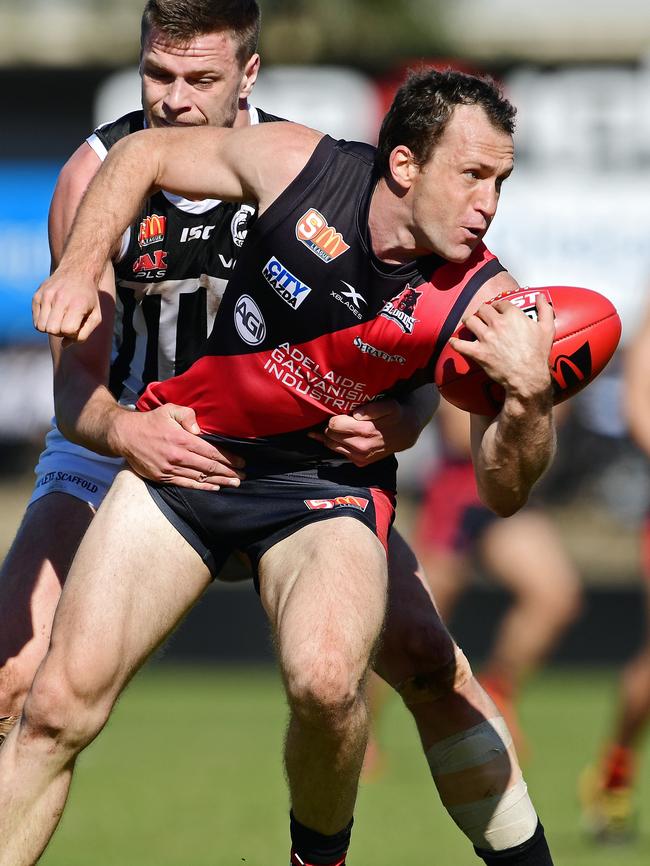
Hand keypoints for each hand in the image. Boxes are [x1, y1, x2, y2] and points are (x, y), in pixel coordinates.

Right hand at [33, 270, 101, 342]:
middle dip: (60, 332)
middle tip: (67, 323)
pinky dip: (44, 322)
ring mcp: (46, 296)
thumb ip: (83, 334)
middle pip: (52, 330)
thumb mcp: (95, 316)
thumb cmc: (89, 298)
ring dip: (51, 328)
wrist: (78, 271)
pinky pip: (36, 321)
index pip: (67, 330)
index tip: (76, 326)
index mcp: (76, 304)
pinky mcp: (37, 295)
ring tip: (60, 319)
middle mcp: (59, 298)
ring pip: (40, 327)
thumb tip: (65, 345)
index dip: (72, 333)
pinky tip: (53, 314)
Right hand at [112, 404, 245, 489]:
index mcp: (182, 439)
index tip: (241, 462)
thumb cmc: (151, 421)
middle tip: (242, 476)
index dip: (228, 458)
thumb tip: (199, 429)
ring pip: (200, 478)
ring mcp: (170, 469)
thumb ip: (187, 415)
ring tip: (234, 484)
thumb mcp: (169, 409)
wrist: (125, 435)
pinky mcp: (163, 477)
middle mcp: (178, 456)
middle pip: (209, 467)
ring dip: (219, 481)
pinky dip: (202, 487)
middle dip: (229, 472)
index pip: (211, 451)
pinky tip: (214, 487)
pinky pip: (186, 484)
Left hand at [309, 398, 418, 466]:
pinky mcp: (360, 463)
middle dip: (330, 427)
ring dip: (330, 436)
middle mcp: (361, 447)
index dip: (333, 417)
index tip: (338, 413)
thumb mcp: (389, 405)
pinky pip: (339, 452)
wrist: (405, 433)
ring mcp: (360, 457)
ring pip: (332, 445)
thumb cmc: (395, 415)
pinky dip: (337, 444)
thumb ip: (372, 408)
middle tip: (335, 419)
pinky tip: (340, 437)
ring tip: (335, 428)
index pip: (334, 425)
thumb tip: (356, 414)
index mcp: (366, 431)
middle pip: (330, 435)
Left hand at [450, 294, 554, 400]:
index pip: (500, 303)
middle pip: (483, 309)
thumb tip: (540, 296)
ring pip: (470, 321)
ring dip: (469, 321)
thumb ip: (545, 309)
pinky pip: (459, 344)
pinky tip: (453, 341)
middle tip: (483, 316)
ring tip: (471, 324)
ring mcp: (486, 338)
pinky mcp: (478, 352)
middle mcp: (497, 323)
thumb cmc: (538, 354)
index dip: (499, 307)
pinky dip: (455, 342)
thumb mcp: (548, 329)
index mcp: (513, 316)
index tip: (498, 311)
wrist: (527, 377)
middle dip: (482, 311)